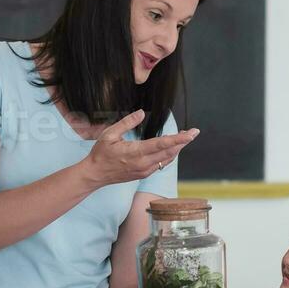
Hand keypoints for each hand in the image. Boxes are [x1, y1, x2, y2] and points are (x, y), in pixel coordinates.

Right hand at [81, 110, 198, 187]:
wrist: (95, 174)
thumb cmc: (101, 154)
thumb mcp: (110, 134)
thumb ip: (127, 123)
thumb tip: (141, 113)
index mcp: (136, 152)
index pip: (162, 144)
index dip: (179, 139)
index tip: (191, 134)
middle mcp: (143, 163)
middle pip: (169, 152)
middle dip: (183, 142)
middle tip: (193, 132)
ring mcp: (145, 170)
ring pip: (167, 159)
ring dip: (177, 148)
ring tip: (184, 137)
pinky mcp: (144, 174)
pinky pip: (161, 164)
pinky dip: (168, 155)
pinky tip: (171, 148)